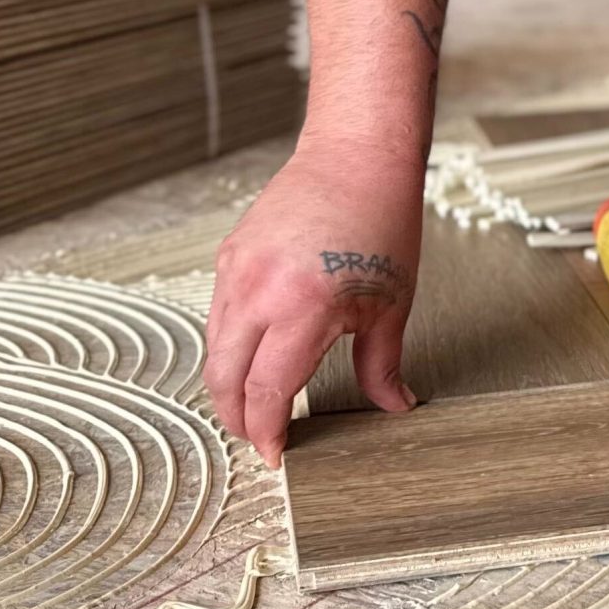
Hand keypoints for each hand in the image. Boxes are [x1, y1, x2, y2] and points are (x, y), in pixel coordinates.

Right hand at [205, 141, 423, 467]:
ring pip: (214, 348)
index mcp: (303, 308)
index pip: (266, 393)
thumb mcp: (392, 303)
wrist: (357, 155)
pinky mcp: (229, 253)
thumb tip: (394, 406)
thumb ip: (382, 365)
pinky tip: (254, 352)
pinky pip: (217, 313)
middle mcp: (260, 290)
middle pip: (225, 380)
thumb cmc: (382, 219)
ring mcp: (238, 269)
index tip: (275, 453)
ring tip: (255, 401)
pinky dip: (229, 342)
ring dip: (229, 382)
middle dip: (237, 418)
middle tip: (259, 435)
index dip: (266, 432)